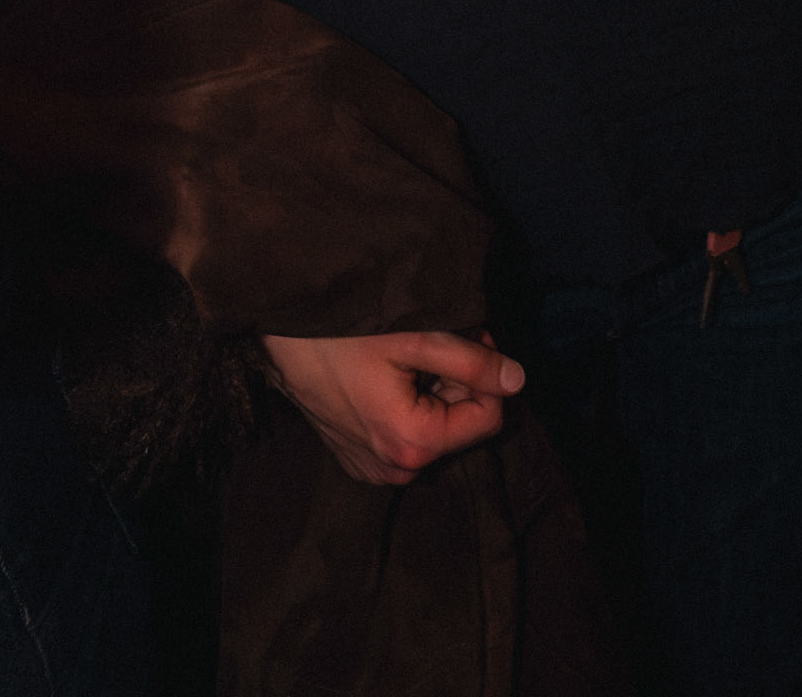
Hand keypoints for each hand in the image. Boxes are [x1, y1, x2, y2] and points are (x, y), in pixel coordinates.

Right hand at [260, 328, 524, 485]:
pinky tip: (388, 377)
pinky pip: (407, 437)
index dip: (486, 374)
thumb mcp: (418, 337)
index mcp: (413, 444)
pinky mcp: (359, 460)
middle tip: (439, 340)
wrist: (283, 337)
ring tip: (409, 355)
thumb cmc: (347, 332)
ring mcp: (374, 469)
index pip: (489, 417)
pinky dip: (410, 406)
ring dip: (436, 391)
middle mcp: (395, 469)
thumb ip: (472, 362)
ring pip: (436, 428)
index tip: (470, 338)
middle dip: (461, 381)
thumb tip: (518, 381)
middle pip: (461, 424)